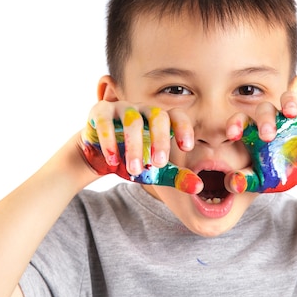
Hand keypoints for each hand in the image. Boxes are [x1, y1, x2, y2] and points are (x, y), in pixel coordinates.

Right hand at [80, 106, 201, 193]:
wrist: (98, 156)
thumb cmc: (131, 159)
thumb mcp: (154, 171)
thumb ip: (175, 176)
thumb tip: (198, 187)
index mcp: (160, 120)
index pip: (176, 116)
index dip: (183, 128)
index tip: (187, 148)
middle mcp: (143, 110)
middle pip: (157, 116)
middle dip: (160, 140)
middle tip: (158, 163)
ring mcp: (121, 108)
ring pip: (131, 121)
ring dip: (134, 147)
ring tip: (134, 170)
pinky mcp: (100, 112)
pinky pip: (105, 122)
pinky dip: (110, 142)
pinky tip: (113, 161)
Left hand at [229, 94, 296, 192]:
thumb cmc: (279, 172)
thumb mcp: (262, 180)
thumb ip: (245, 181)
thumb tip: (233, 183)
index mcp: (255, 131)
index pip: (240, 120)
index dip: (235, 124)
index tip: (233, 134)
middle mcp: (272, 119)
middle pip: (264, 109)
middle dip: (265, 120)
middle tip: (268, 135)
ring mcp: (294, 117)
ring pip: (289, 100)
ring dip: (290, 102)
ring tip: (292, 112)